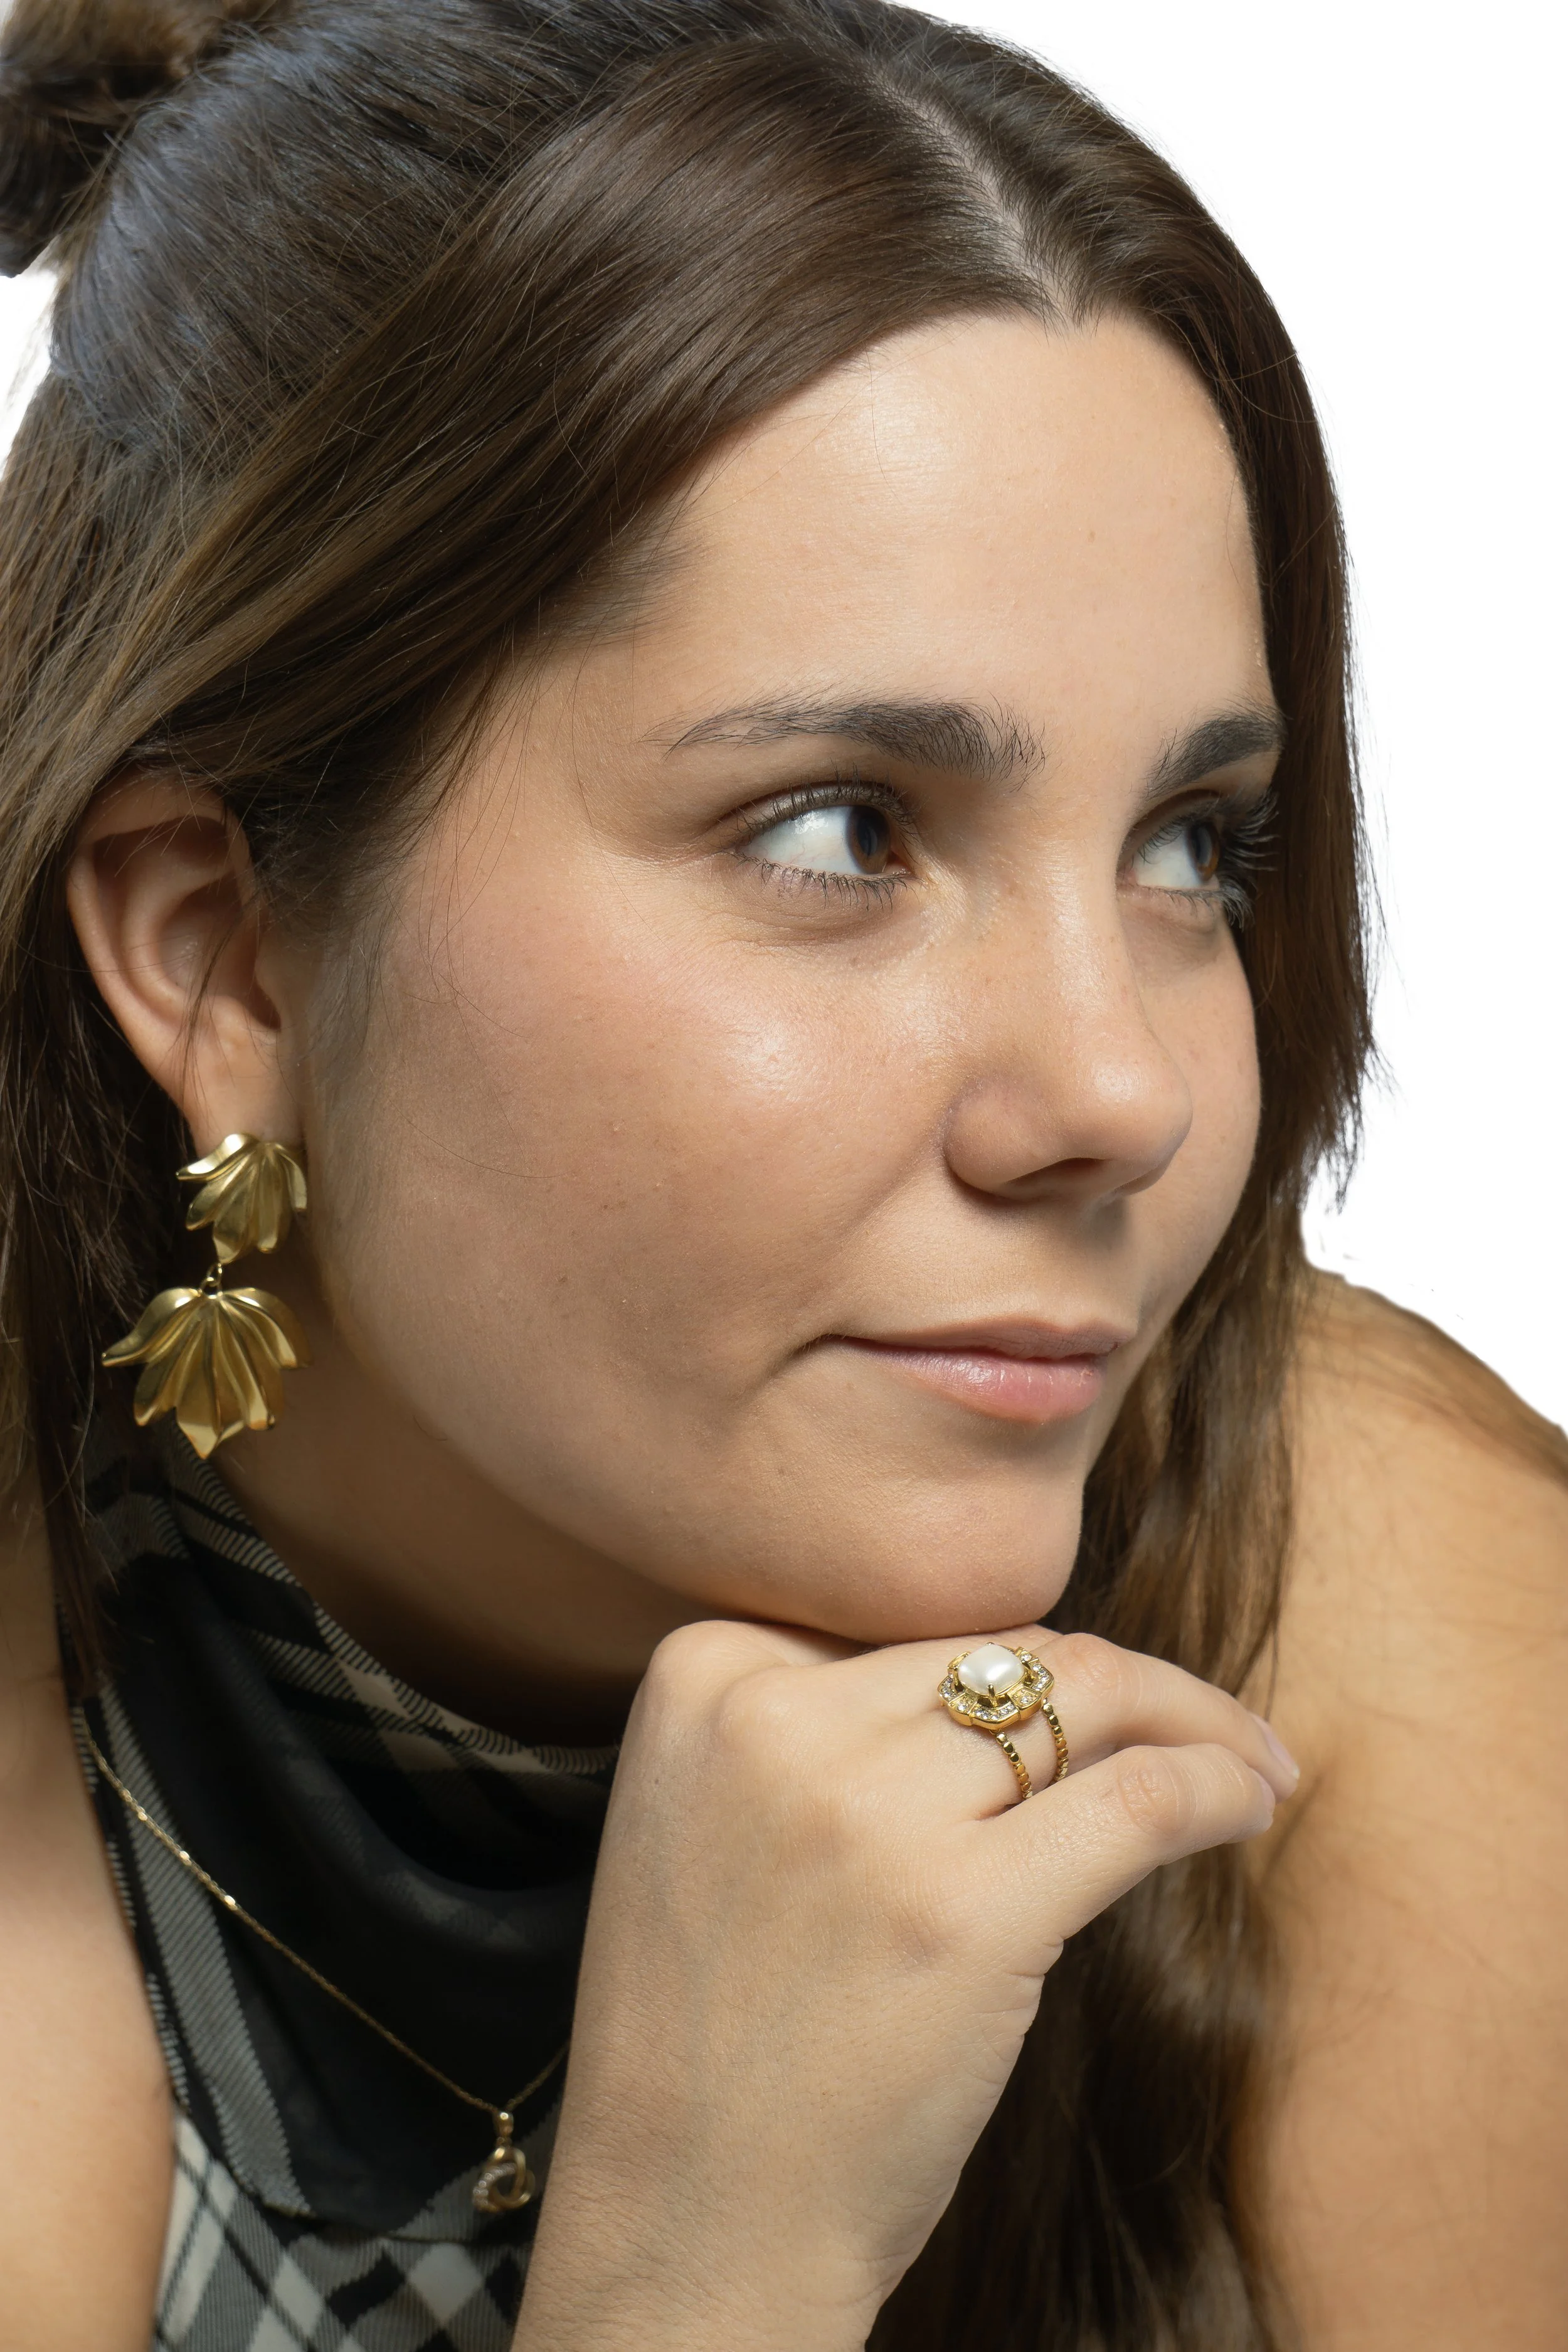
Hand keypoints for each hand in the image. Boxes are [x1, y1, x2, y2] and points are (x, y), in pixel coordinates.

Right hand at [516, 1623, 1295, 2351]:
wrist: (688, 2220)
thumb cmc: (709, 2038)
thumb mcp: (710, 1822)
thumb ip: (816, 1731)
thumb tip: (1006, 1678)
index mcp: (703, 1677)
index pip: (903, 1625)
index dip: (1009, 1669)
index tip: (1079, 1702)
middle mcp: (776, 1719)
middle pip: (1001, 1652)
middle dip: (1118, 1683)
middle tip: (1202, 1721)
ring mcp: (869, 1813)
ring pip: (1085, 1696)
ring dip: (1195, 1719)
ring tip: (1251, 1759)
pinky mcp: (965, 1911)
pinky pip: (1138, 1797)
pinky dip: (1217, 1784)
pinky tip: (1248, 1804)